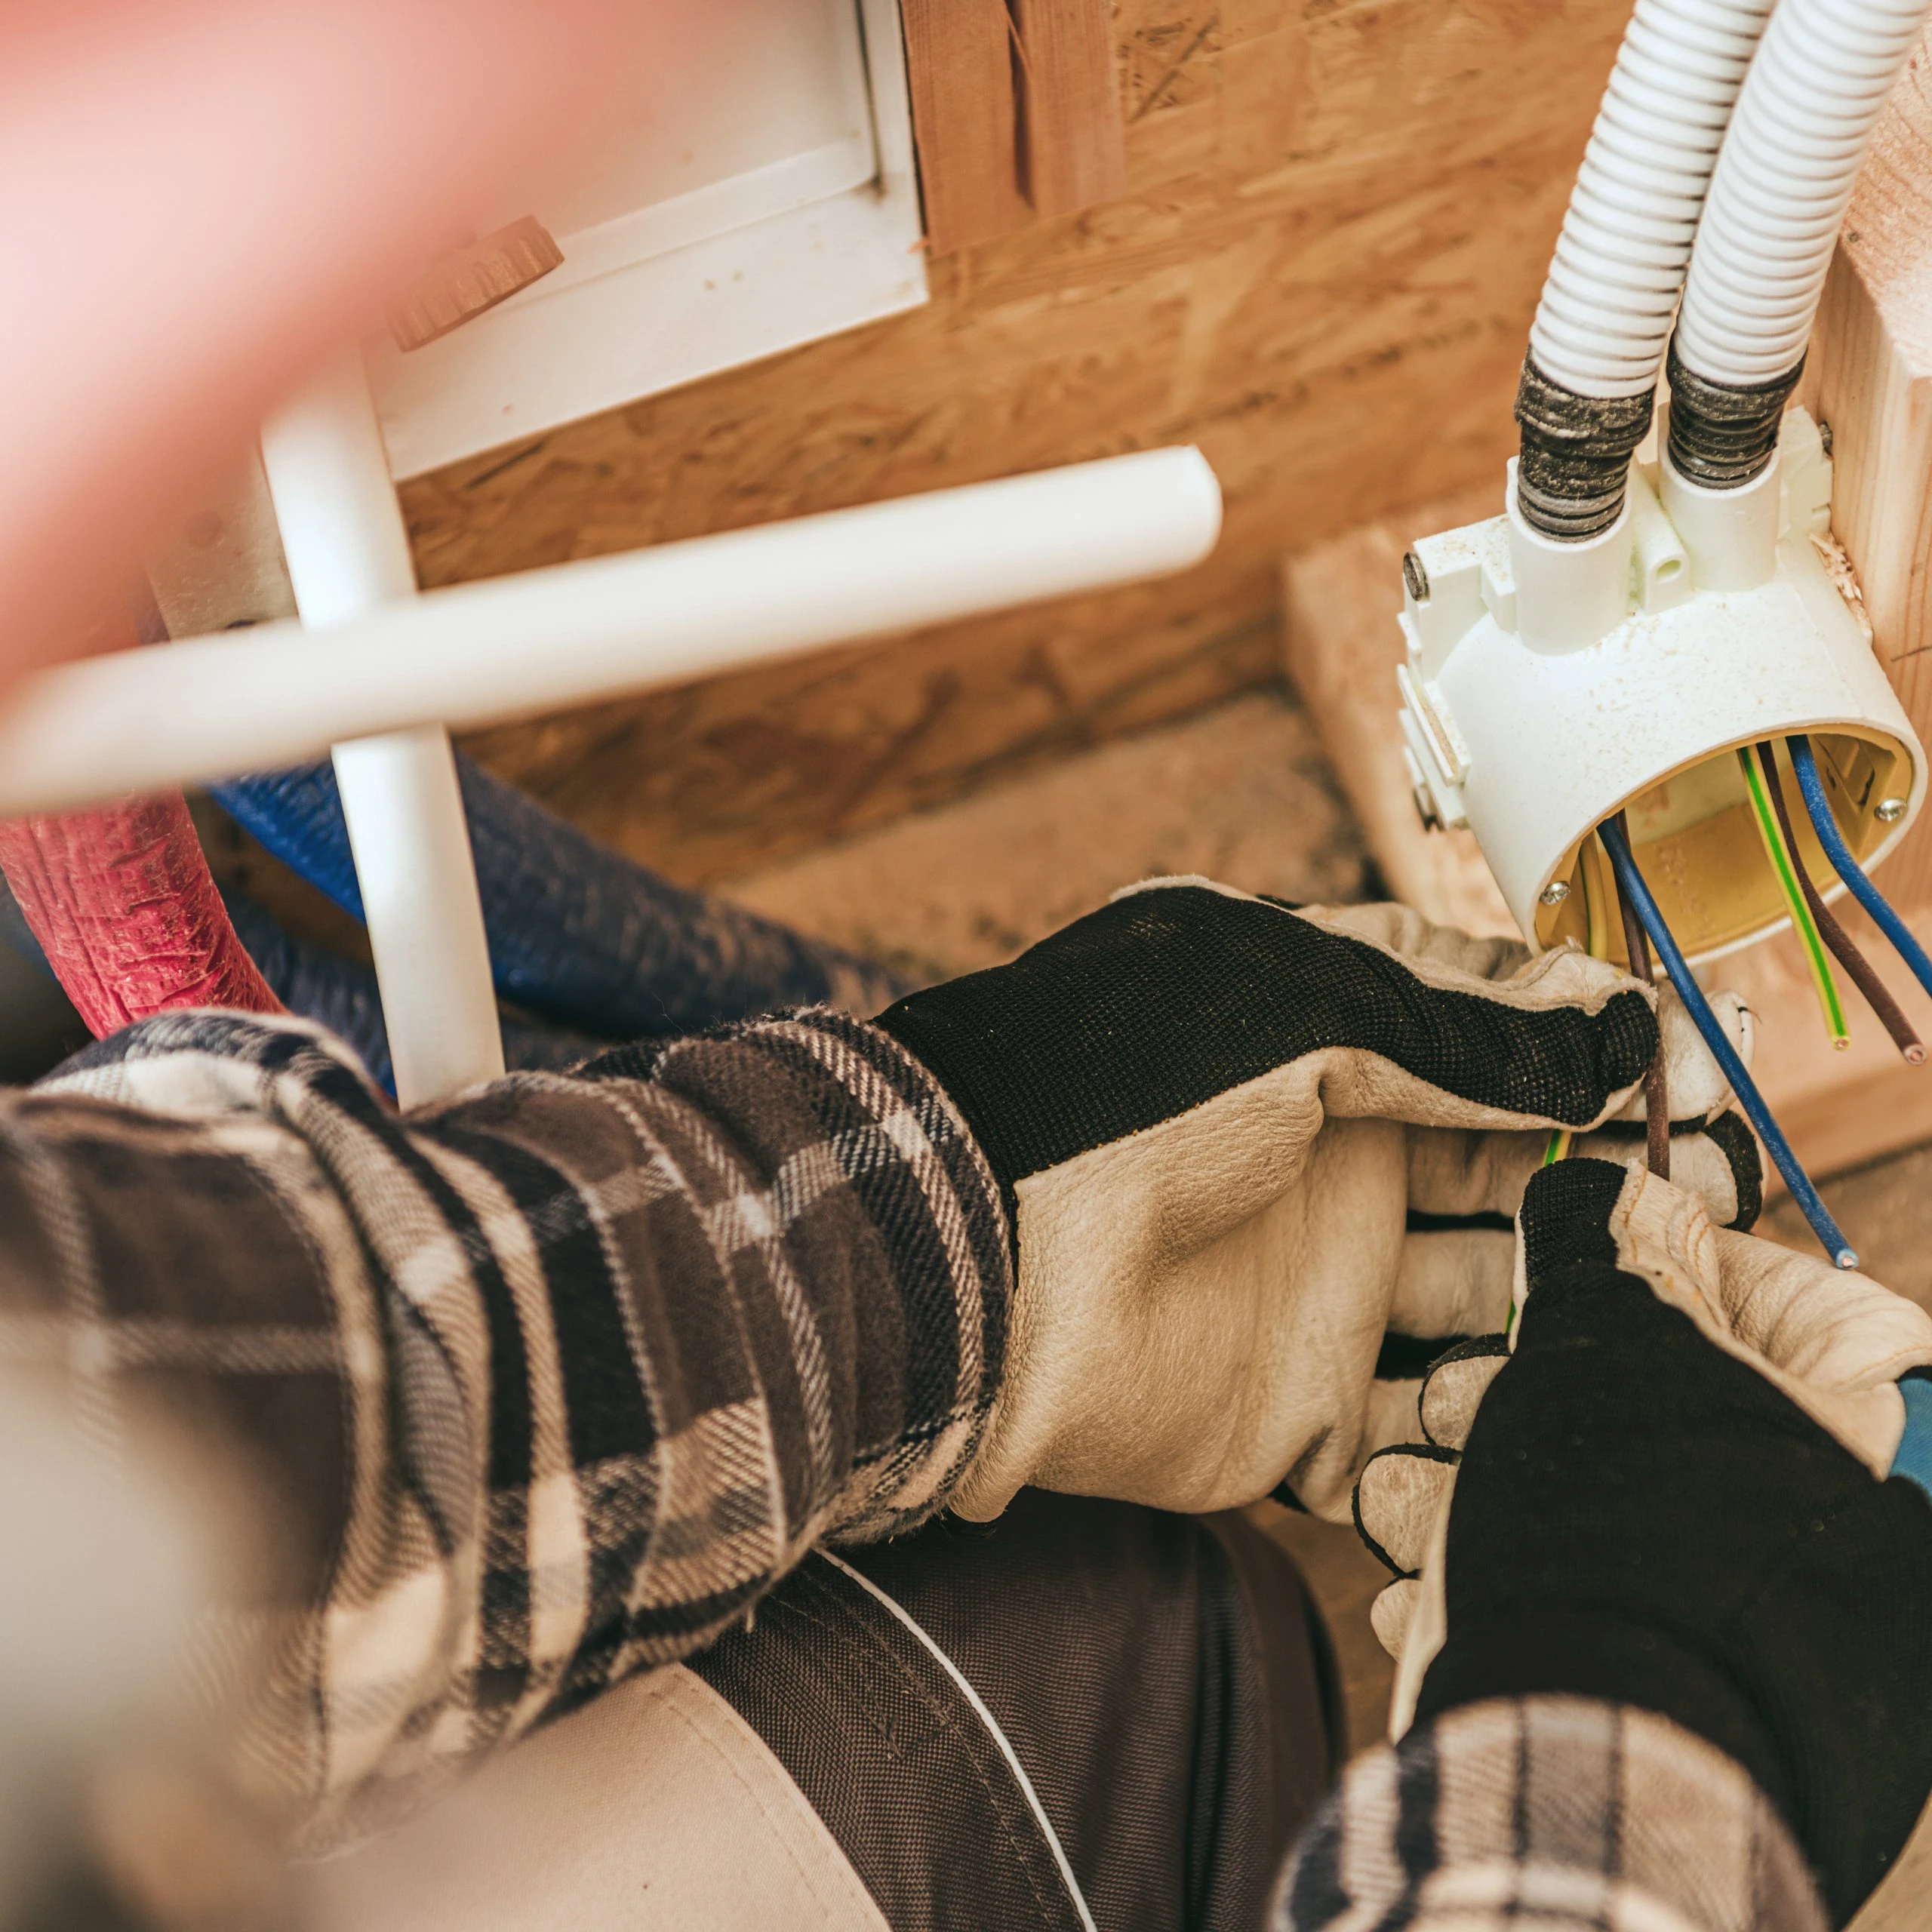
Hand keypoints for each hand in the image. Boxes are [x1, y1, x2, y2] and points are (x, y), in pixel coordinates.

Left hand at [876, 879, 1754, 1520]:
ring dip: (1569, 1296)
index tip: (1667, 1060)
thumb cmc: (1113, 1100)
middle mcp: (1321, 1157)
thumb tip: (1610, 1029)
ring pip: (1487, 1298)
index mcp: (1305, 1036)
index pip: (1472, 1025)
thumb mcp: (1298, 1016)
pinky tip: (1568, 1398)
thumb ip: (1460, 1033)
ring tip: (1660, 1290)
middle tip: (1698, 1189)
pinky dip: (1489, 1423)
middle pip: (1499, 1166)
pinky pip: (1427, 1429)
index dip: (1570, 1038)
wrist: (976, 1269)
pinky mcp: (1301, 1408)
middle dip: (1595, 1175)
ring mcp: (1315, 1283)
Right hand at [1355, 1158, 1931, 1925]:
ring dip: (1488, 1487)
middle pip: (1667, 1394)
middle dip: (1531, 1391)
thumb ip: (1603, 1244)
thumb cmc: (1623, 1541)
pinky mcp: (1696, 1677)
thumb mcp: (1604, 1343)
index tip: (1554, 1256)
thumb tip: (1603, 1188)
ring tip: (1404, 1499)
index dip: (1652, 1251)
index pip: (1777, 1281)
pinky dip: (1510, 1577)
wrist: (1593, 1788)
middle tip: (1455, 1398)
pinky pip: (1597, 1590)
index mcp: (1860, 1409)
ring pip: (1610, 1496)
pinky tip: (1424, 1585)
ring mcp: (1763, 1602)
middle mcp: (1830, 1506)